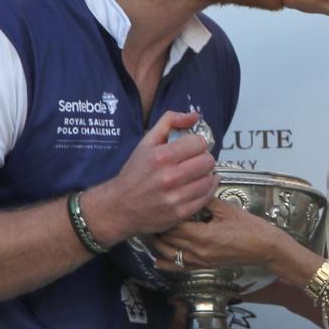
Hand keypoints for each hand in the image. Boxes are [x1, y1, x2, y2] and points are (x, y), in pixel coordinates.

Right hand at [82, 110, 217, 242]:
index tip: (191, 148)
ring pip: (209, 179)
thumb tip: (194, 115)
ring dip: (205, 175)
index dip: (196, 143)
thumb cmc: (134, 172)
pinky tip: (198, 185)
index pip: (199, 143)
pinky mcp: (180, 213)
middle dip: (203, 158)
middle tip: (194, 161)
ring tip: (195, 174)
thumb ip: (170, 122)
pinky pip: (206, 197)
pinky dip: (205, 190)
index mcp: (161, 156)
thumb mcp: (146, 142)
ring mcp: (176, 197)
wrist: (120, 206)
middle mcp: (170, 177)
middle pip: (208, 161)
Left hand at [152, 198, 288, 271]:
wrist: (265, 248)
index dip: (164, 214)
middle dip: (157, 228)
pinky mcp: (204, 267)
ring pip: (170, 255)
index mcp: (202, 235)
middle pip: (168, 240)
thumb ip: (205, 200)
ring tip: (151, 231)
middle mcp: (198, 251)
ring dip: (159, 244)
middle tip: (150, 215)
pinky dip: (167, 263)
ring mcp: (200, 262)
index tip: (157, 203)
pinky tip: (158, 259)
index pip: (174, 225)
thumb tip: (190, 187)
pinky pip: (180, 267)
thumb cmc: (249, 227)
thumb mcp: (227, 209)